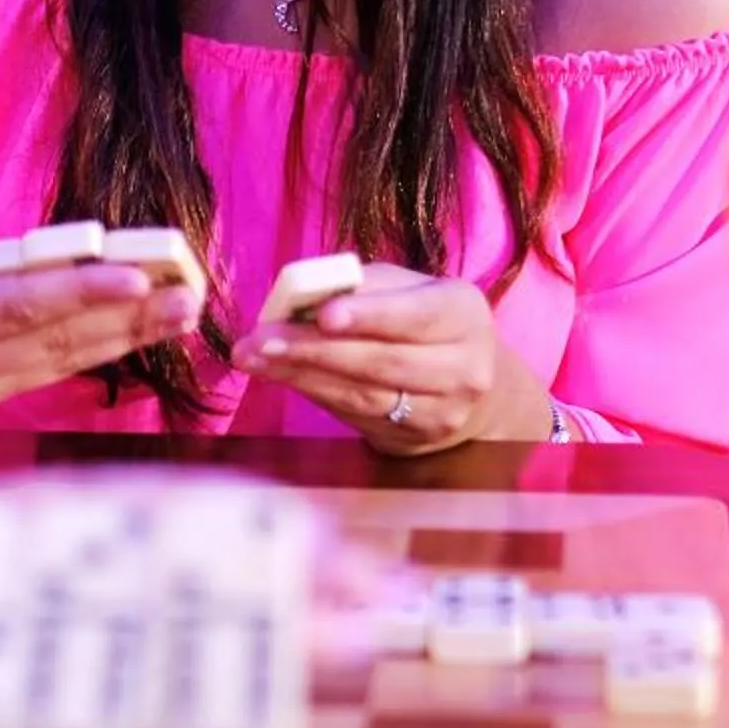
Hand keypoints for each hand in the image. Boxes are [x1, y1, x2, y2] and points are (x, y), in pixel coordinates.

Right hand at [0, 144, 202, 432]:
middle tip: (187, 293)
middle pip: (51, 341)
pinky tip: (129, 336)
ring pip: (55, 363)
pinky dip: (87, 354)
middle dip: (123, 318)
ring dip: (119, 338)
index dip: (77, 294)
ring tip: (178, 312)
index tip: (132, 278)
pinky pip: (39, 376)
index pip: (12, 308)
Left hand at [229, 263, 539, 455]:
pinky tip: (279, 374)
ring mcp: (441, 412)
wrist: (474, 386)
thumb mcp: (409, 291)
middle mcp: (463, 368)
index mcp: (465, 314)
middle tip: (259, 338)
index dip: (370, 316)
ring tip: (254, 357)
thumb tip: (302, 295)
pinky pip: (353, 415)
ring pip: (362, 393)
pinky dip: (312, 392)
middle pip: (381, 361)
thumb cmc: (425, 322)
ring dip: (300, 373)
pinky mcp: (412, 440)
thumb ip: (364, 287)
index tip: (323, 314)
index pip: (416, 316)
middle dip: (313, 348)